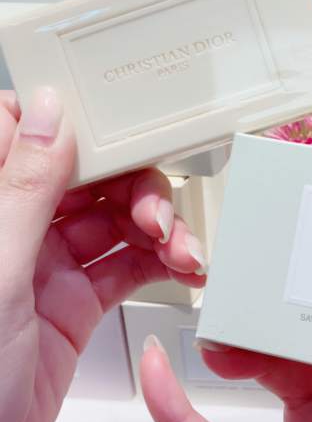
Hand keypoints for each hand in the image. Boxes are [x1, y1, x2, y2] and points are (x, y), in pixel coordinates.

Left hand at [0, 88, 207, 421]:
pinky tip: (184, 268)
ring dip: (159, 229)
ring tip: (182, 250)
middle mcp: (11, 233)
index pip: (23, 136)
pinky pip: (126, 269)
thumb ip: (24, 191)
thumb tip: (47, 114)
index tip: (126, 127)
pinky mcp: (73, 307)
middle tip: (158, 215)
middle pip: (87, 180)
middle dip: (135, 188)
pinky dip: (162, 265)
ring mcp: (44, 269)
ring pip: (114, 223)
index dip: (75, 124)